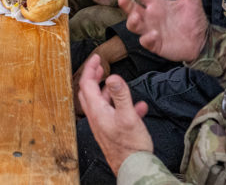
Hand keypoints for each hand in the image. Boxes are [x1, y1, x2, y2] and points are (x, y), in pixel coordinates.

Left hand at [78, 55, 152, 175]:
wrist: (134, 168)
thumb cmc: (130, 145)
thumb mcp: (128, 116)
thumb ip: (121, 95)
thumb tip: (113, 76)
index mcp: (97, 111)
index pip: (87, 84)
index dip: (90, 68)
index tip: (97, 58)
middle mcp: (96, 117)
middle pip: (88, 92)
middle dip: (93, 77)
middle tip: (100, 67)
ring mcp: (103, 125)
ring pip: (100, 103)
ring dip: (107, 91)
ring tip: (116, 83)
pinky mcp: (111, 132)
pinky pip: (113, 114)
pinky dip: (121, 106)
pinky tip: (138, 107)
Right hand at [118, 0, 206, 61]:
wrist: (201, 42)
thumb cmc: (193, 20)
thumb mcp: (192, 1)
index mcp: (156, 5)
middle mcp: (150, 17)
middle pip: (132, 10)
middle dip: (126, 5)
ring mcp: (151, 30)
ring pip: (134, 26)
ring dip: (132, 21)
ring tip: (136, 17)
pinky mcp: (155, 44)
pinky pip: (146, 42)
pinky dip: (147, 38)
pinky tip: (154, 34)